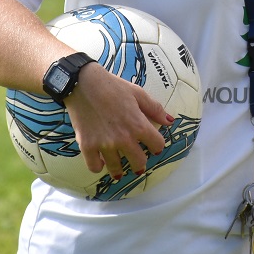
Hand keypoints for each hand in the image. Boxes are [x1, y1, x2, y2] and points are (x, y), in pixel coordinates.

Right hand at [64, 63, 173, 178]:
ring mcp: (104, 144)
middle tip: (137, 161)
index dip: (157, 145)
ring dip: (119, 170)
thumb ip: (155, 109)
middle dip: (140, 163)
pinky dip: (98, 166)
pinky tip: (101, 161)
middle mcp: (123, 139)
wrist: (82, 83)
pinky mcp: (87, 146)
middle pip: (139, 162)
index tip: (153, 145)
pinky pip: (94, 167)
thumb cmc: (112, 86)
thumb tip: (170, 121)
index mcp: (138, 125)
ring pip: (116, 169)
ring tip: (119, 170)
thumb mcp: (138, 93)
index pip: (157, 145)